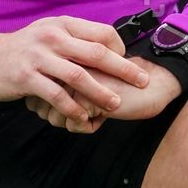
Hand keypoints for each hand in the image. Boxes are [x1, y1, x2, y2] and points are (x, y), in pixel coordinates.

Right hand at [0, 16, 150, 124]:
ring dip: (101, 92)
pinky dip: (72, 107)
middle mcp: (53, 37)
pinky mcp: (26, 77)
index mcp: (63, 24)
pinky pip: (56, 95)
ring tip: (115, 104)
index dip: (119, 48)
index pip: (102, 33)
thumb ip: (74, 38)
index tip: (126, 63)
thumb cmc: (23, 49)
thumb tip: (106, 48)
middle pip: (97, 53)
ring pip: (79, 76)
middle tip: (142, 81)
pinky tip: (82, 116)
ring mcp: (39, 57)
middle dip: (123, 69)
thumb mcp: (48, 33)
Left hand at [25, 57, 181, 132]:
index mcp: (63, 60)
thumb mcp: (85, 86)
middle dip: (61, 117)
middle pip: (42, 108)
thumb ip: (59, 90)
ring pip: (54, 117)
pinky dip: (89, 127)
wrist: (154, 82)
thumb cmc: (119, 85)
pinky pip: (74, 124)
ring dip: (75, 122)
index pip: (36, 97)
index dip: (54, 108)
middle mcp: (64, 66)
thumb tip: (33, 106)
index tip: (77, 104)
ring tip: (96, 111)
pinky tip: (104, 115)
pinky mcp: (86, 94)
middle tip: (86, 110)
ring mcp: (74, 79)